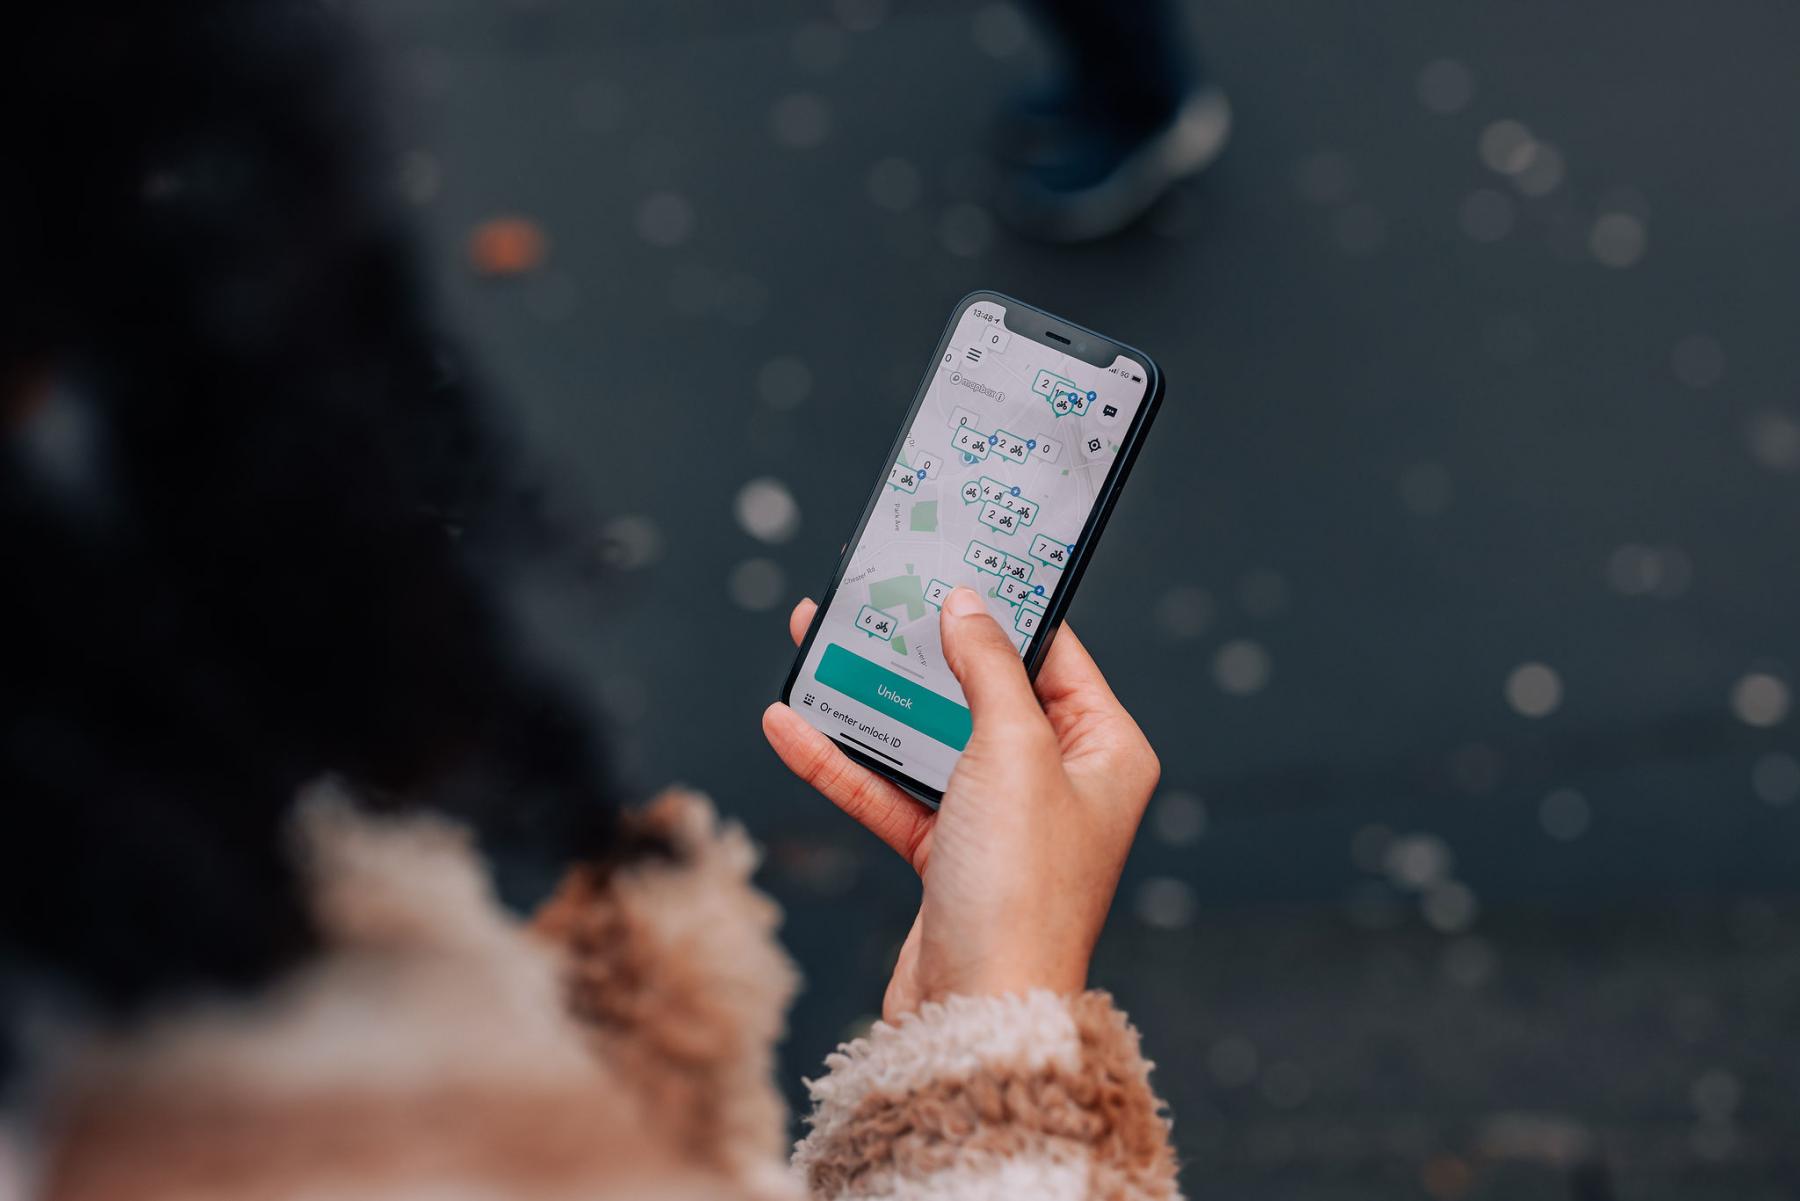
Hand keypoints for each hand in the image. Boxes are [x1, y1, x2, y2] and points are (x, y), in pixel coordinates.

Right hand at [762, 587, 1159, 1020]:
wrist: (977, 1012)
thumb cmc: (1021, 888)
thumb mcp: (1013, 750)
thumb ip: (990, 667)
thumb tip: (968, 606)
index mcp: (1105, 751)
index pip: (1055, 654)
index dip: (1004, 608)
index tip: (956, 564)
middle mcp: (1057, 782)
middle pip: (981, 691)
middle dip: (921, 649)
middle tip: (874, 600)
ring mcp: (999, 820)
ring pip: (927, 738)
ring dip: (869, 700)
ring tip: (818, 647)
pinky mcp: (947, 857)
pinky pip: (890, 792)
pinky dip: (843, 762)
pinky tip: (792, 726)